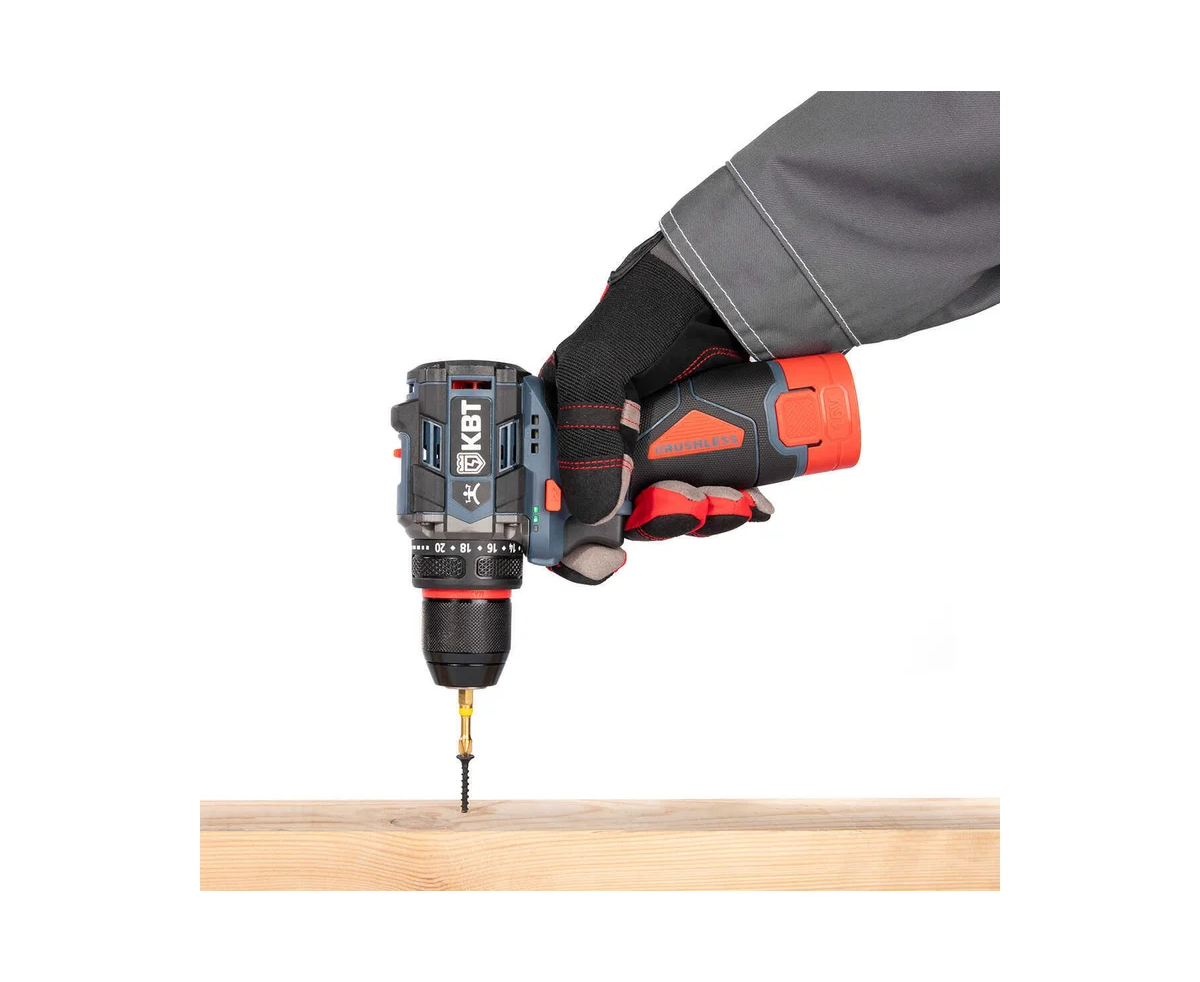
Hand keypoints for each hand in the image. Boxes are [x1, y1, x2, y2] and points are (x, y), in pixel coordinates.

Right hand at [540, 234, 774, 583]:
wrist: (731, 282)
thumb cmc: (651, 307)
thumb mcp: (598, 365)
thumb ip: (584, 433)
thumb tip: (592, 510)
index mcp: (563, 426)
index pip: (549, 500)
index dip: (569, 536)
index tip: (605, 553)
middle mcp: (606, 444)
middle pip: (618, 517)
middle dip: (658, 521)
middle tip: (688, 502)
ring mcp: (658, 448)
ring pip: (671, 510)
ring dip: (702, 515)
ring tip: (730, 497)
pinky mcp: (704, 448)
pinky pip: (713, 495)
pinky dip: (732, 505)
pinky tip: (751, 499)